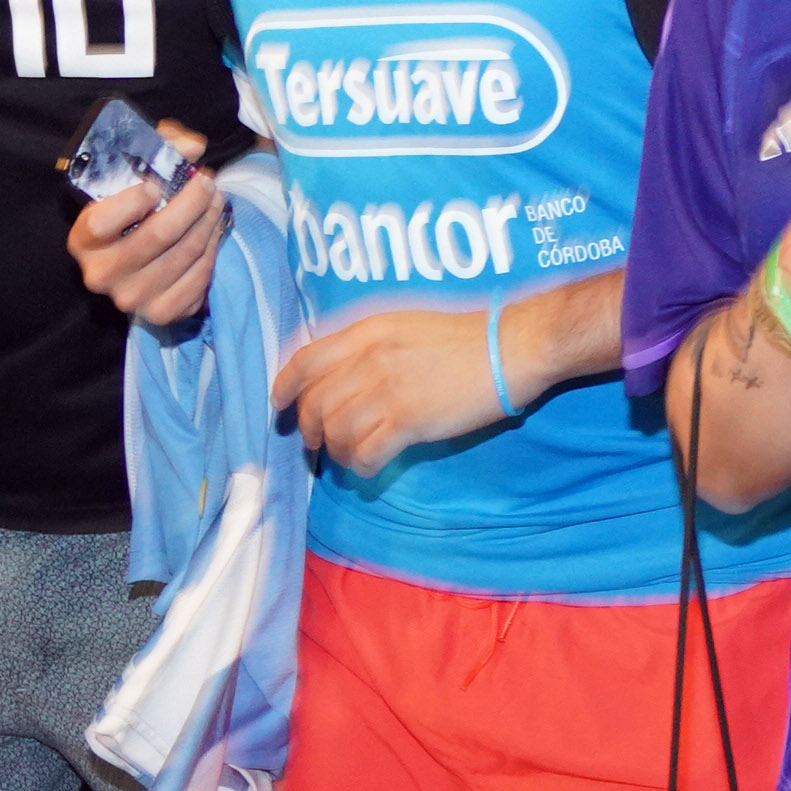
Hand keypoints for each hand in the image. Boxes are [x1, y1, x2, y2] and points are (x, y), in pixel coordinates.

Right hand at [66, 137, 227, 328]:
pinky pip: (197, 281)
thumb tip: (193, 146)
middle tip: (207, 182)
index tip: (157, 184)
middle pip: (156, 236)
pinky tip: (214, 232)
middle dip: (190, 203)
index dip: (131, 203)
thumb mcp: (136, 174)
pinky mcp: (161, 313)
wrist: (142, 255)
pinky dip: (212, 252)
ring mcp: (130, 298)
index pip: (100, 224)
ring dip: (209, 223)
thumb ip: (161, 148)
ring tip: (217, 200)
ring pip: (183, 255)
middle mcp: (101, 274)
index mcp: (83, 240)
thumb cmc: (134, 209)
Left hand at [277, 301, 522, 475]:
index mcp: (366, 332)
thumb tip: (343, 372)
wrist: (510, 348)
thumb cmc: (467, 336)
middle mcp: (368, 360)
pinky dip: (360, 466)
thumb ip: (371, 343)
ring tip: (350, 455)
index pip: (305, 361)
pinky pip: (365, 453)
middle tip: (319, 441)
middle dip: (310, 428)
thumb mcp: (407, 323)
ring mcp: (387, 391)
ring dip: (337, 451)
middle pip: (316, 403)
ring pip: (336, 432)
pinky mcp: (408, 421)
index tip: (280, 406)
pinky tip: (369, 467)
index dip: (284, 387)